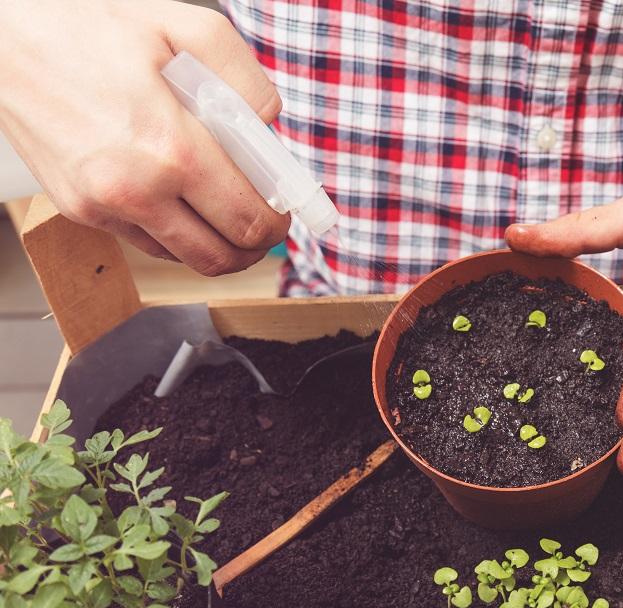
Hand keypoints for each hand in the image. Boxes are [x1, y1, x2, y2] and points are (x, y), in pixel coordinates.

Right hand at [0, 0, 289, 274]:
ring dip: (218, 243)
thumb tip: (271, 128)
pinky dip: (176, 232)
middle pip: (224, 255)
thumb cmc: (90, 25)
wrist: (4, 34)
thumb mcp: (187, 28)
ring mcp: (103, 207)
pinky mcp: (80, 211)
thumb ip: (246, 81)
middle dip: (257, 242)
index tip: (285, 207)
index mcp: (171, 148)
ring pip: (186, 258)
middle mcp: (136, 189)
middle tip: (265, 216)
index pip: (249, 219)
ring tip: (226, 208)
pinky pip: (148, 242)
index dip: (279, 220)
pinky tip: (181, 198)